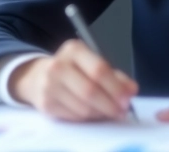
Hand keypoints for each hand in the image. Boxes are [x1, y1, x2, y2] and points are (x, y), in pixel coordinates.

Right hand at [9, 39, 137, 121]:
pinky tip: (93, 113)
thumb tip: (131, 90)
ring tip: (108, 112)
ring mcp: (49, 86)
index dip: (116, 87)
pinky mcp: (46, 105)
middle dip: (110, 104)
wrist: (37, 76)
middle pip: (90, 91)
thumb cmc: (71, 68)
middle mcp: (58, 66)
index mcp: (73, 50)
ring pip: (83, 107)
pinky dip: (88, 118)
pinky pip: (74, 117)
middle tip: (121, 111)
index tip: (128, 98)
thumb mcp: (91, 63)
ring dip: (100, 113)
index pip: (98, 70)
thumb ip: (114, 76)